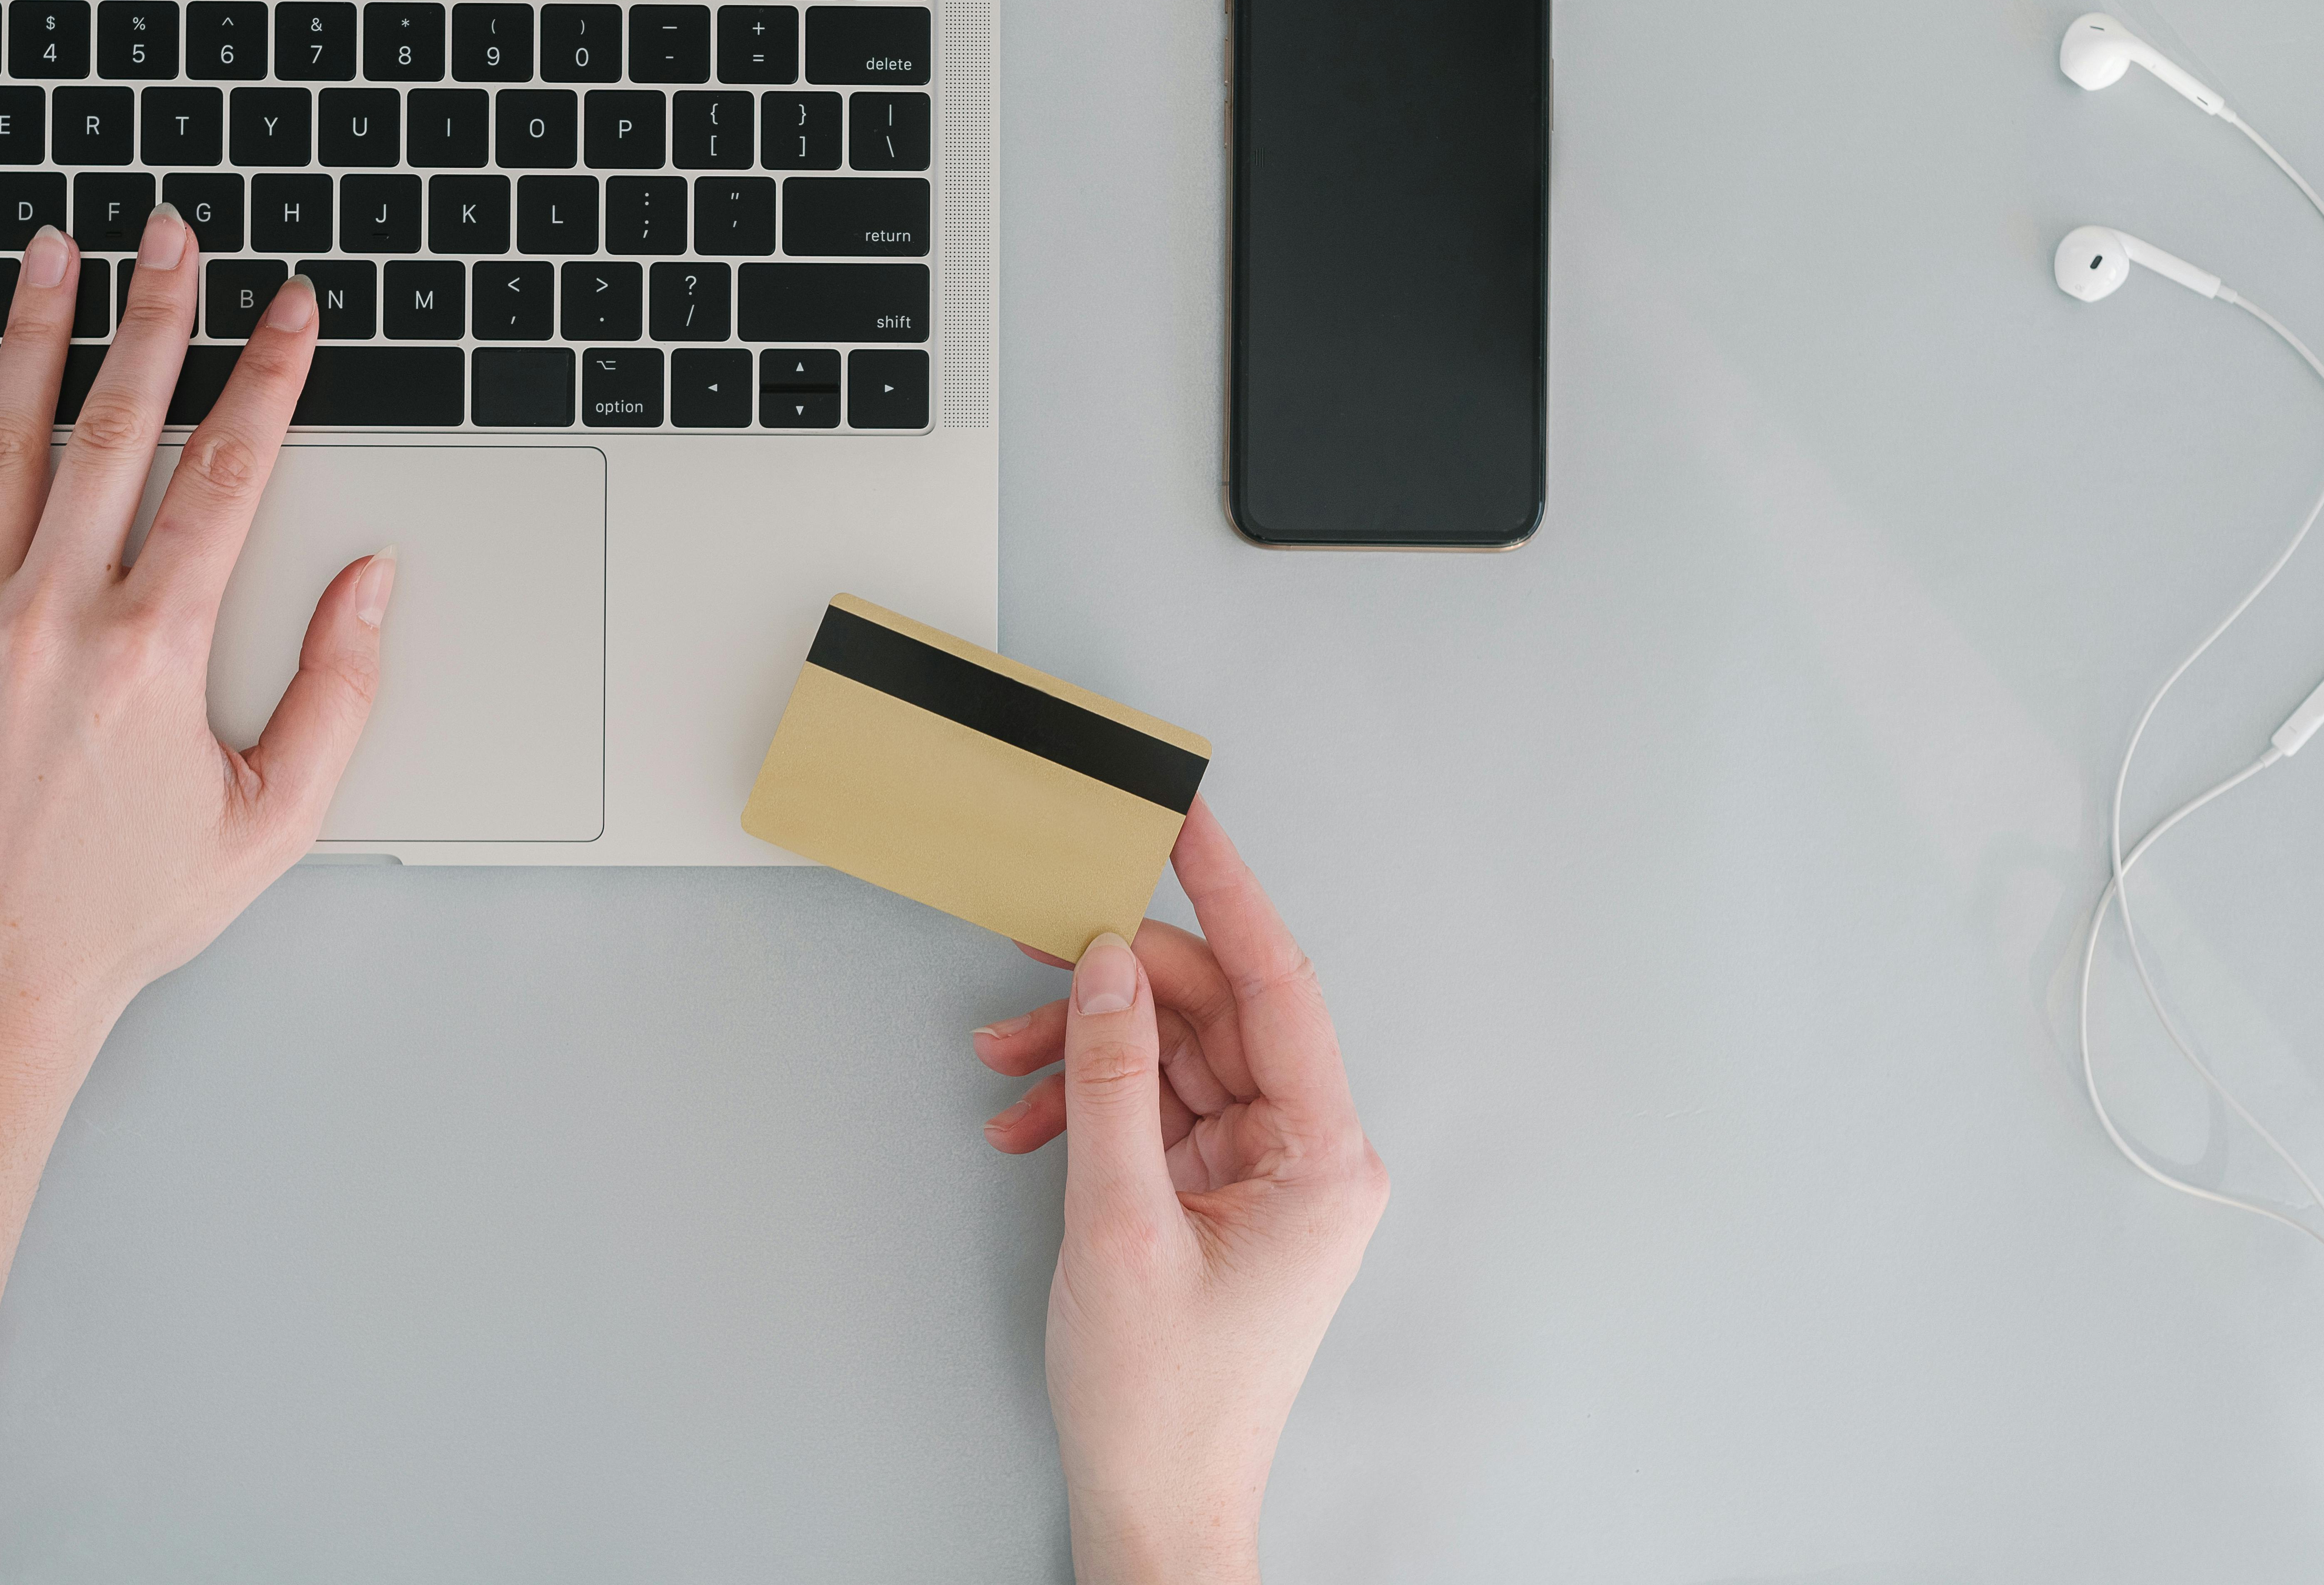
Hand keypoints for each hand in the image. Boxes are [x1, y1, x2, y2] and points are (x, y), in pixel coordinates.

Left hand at [0, 210, 390, 1070]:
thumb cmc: (125, 911)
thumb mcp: (273, 818)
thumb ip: (335, 693)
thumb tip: (371, 582)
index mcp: (153, 652)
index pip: (228, 476)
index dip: (268, 378)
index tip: (289, 310)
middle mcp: (54, 619)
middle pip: (118, 429)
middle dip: (157, 318)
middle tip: (172, 236)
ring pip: (5, 443)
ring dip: (32, 333)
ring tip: (53, 250)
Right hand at [972, 804, 1386, 1584]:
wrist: (1153, 1503)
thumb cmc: (1160, 1397)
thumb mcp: (1119, 1221)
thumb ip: (1111, 1080)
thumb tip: (1104, 966)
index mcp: (1322, 1157)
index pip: (1275, 984)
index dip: (1226, 893)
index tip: (1185, 820)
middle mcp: (1304, 1152)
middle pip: (1210, 1013)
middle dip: (1110, 988)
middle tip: (1024, 953)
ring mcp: (1259, 1172)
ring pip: (1169, 1055)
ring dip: (1081, 1050)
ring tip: (1001, 1066)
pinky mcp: (1212, 1192)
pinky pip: (1151, 1108)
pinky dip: (1085, 1105)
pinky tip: (1023, 1122)